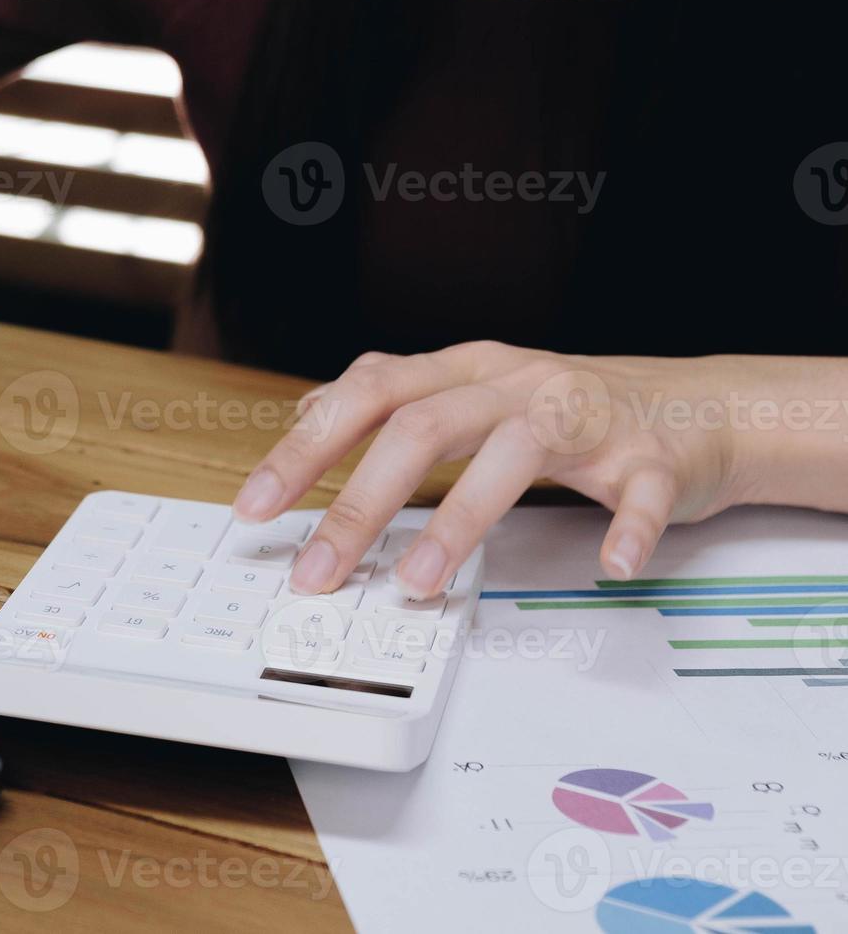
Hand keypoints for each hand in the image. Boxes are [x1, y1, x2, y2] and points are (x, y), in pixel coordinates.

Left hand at [231, 342, 775, 598]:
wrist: (695, 404)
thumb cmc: (567, 409)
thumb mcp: (469, 391)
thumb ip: (394, 403)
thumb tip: (309, 416)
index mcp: (462, 370)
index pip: (367, 394)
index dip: (306, 450)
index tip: (255, 506)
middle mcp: (514, 383)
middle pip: (422, 427)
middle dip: (360, 502)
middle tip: (318, 570)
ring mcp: (584, 415)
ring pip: (513, 455)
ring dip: (459, 522)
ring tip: (417, 582)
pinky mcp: (652, 455)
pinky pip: (640, 492)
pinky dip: (625, 529)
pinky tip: (608, 567)